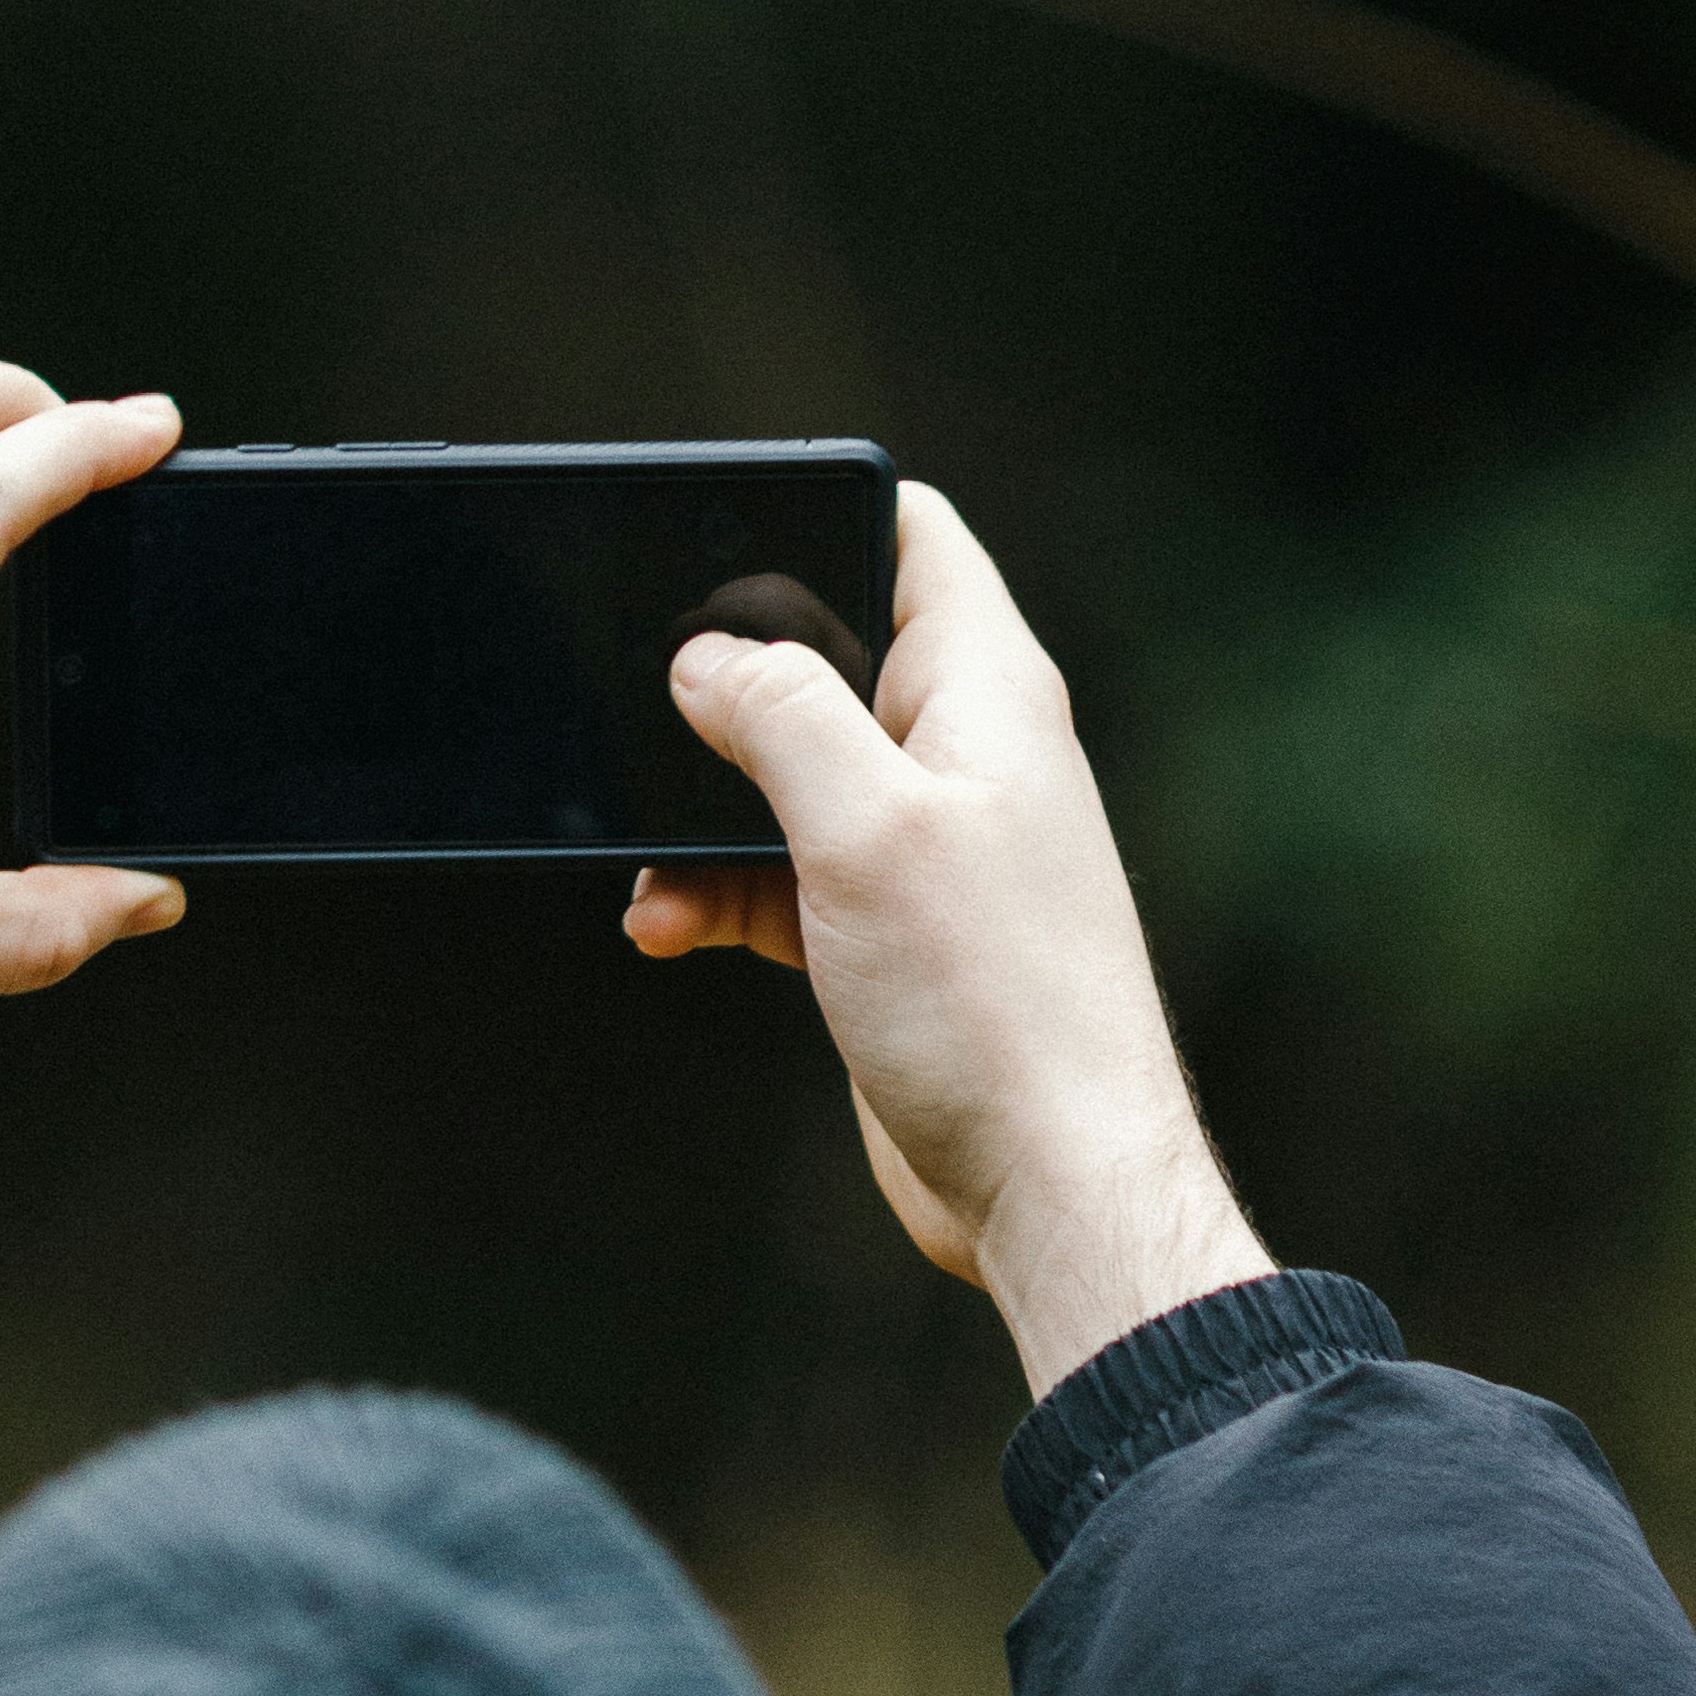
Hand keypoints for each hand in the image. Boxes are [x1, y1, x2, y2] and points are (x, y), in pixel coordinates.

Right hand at [626, 479, 1269, 1393]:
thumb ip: (782, 717)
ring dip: (701, 814)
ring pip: (786, 780)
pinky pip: (782, 876)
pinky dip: (718, 894)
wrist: (1053, 1182)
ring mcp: (929, 846)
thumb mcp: (866, 830)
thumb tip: (706, 657)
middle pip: (825, 659)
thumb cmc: (996, 1006)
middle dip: (724, 686)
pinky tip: (666, 927)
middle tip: (642, 719)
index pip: (910, 537)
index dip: (815, 514)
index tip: (710, 538)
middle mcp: (965, 754)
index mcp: (986, 691)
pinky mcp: (892, 932)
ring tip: (648, 867)